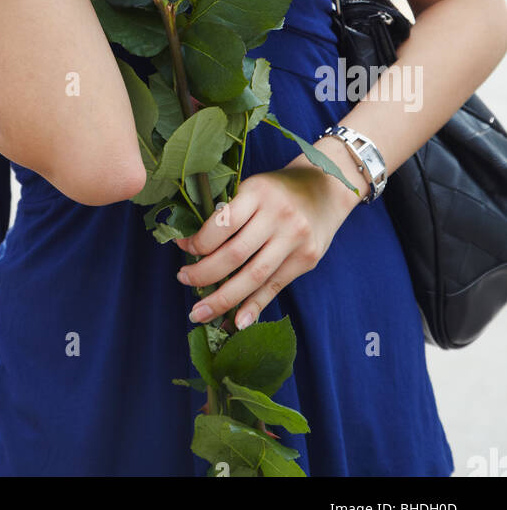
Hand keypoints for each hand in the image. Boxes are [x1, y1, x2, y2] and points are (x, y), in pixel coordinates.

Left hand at [174, 157, 361, 332]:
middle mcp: (278, 216)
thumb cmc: (278, 189)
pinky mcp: (306, 259)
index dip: (198, 241)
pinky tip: (236, 322)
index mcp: (258, 192)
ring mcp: (295, 239)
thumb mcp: (254, 187)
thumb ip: (231, 212)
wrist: (327, 187)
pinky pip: (275, 287)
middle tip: (183, 280)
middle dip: (204, 273)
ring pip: (253, 276)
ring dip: (223, 298)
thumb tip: (193, 246)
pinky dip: (254, 306)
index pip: (222, 223)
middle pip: (235, 254)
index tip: (182, 248)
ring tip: (200, 311)